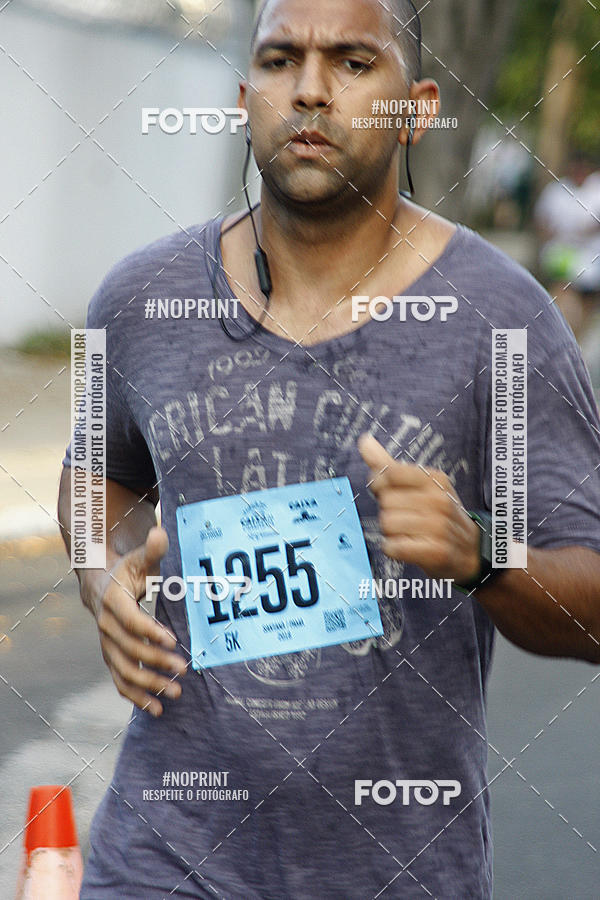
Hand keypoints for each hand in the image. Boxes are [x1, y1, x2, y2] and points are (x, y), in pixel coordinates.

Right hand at [92, 526, 186, 715]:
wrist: (101, 584)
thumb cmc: (128, 570)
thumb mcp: (139, 557)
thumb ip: (152, 549)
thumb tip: (161, 532)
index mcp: (113, 602)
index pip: (131, 621)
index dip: (150, 632)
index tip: (172, 642)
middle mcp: (106, 627)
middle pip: (130, 650)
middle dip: (156, 663)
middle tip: (184, 671)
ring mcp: (108, 646)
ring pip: (125, 671)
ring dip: (149, 685)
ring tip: (176, 694)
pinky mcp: (113, 658)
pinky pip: (120, 682)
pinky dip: (136, 698)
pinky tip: (156, 710)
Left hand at [358, 434, 480, 582]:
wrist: (468, 550)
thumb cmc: (436, 513)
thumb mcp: (419, 485)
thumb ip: (387, 463)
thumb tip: (364, 439)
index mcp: (435, 480)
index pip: (390, 473)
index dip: (380, 484)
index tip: (388, 491)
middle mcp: (439, 501)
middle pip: (386, 501)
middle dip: (388, 511)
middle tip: (405, 517)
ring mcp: (439, 527)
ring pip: (387, 524)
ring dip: (390, 532)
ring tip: (408, 532)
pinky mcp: (435, 552)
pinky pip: (393, 547)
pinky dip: (393, 548)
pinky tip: (408, 546)